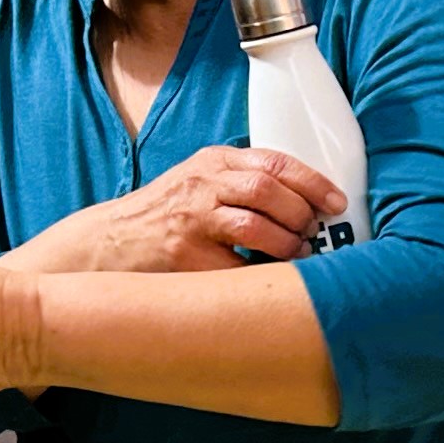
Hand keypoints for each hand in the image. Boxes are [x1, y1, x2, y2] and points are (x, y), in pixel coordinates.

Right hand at [17, 149, 344, 272]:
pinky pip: (236, 268)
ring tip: (295, 256)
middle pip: (267, 191)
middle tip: (313, 234)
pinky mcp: (183, 257)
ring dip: (286, 245)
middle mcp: (201, 185)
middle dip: (300, 215)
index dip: (312, 182)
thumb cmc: (163, 216)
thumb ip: (241, 181)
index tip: (336, 202)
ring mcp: (191, 221)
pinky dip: (259, 275)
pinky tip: (266, 280)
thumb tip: (306, 201)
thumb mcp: (199, 181)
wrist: (107, 244)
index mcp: (212, 162)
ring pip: (256, 226)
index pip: (273, 162)